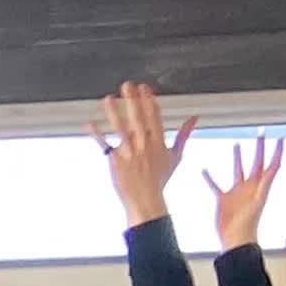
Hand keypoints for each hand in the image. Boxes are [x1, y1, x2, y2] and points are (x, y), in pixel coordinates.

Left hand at [89, 81, 197, 228]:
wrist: (145, 200)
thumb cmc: (160, 180)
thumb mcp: (176, 156)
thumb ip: (184, 134)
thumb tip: (195, 117)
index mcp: (158, 142)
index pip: (154, 117)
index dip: (149, 101)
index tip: (144, 88)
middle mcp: (144, 145)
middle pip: (138, 118)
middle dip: (133, 101)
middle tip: (128, 85)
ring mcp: (128, 152)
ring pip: (120, 128)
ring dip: (114, 112)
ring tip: (108, 98)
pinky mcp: (115, 160)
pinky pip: (104, 145)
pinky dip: (96, 135)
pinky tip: (90, 124)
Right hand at [205, 136, 283, 251]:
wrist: (236, 238)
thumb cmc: (249, 222)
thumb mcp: (259, 199)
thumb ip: (266, 182)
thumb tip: (275, 166)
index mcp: (260, 186)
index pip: (272, 164)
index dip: (277, 152)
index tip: (279, 138)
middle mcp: (250, 187)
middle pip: (256, 163)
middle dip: (259, 149)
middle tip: (261, 134)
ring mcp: (237, 193)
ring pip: (238, 170)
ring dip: (238, 158)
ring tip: (236, 145)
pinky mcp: (224, 199)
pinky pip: (216, 185)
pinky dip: (210, 178)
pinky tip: (204, 170)